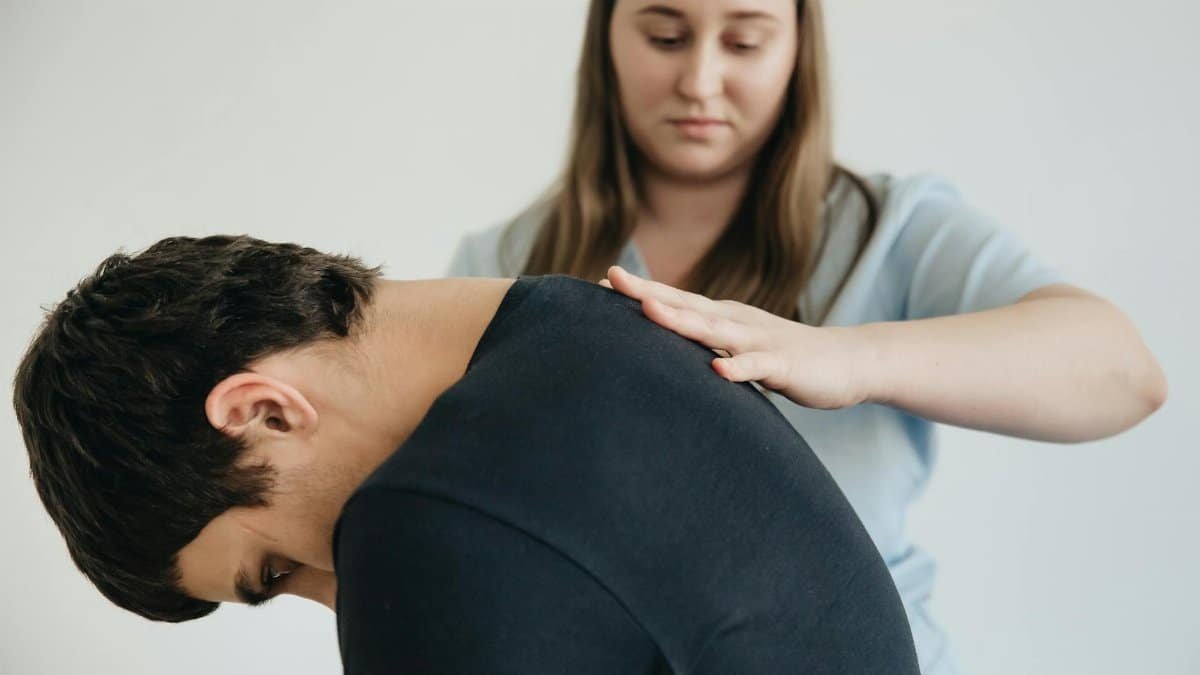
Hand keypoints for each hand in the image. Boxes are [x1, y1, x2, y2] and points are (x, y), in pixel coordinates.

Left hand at [599, 266, 875, 409]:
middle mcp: (735, 322)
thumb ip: (703, 346)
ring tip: (650, 311)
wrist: (847, 361)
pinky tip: (717, 371)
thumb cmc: (785, 356)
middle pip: (686, 306)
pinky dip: (737, 368)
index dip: (639, 291)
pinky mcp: (783, 365)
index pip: (674, 300)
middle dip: (648, 294)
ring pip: (715, 331)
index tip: (600, 281)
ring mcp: (759, 341)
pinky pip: (757, 367)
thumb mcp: (737, 348)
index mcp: (722, 318)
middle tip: (611, 279)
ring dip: (683, 321)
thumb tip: (662, 351)